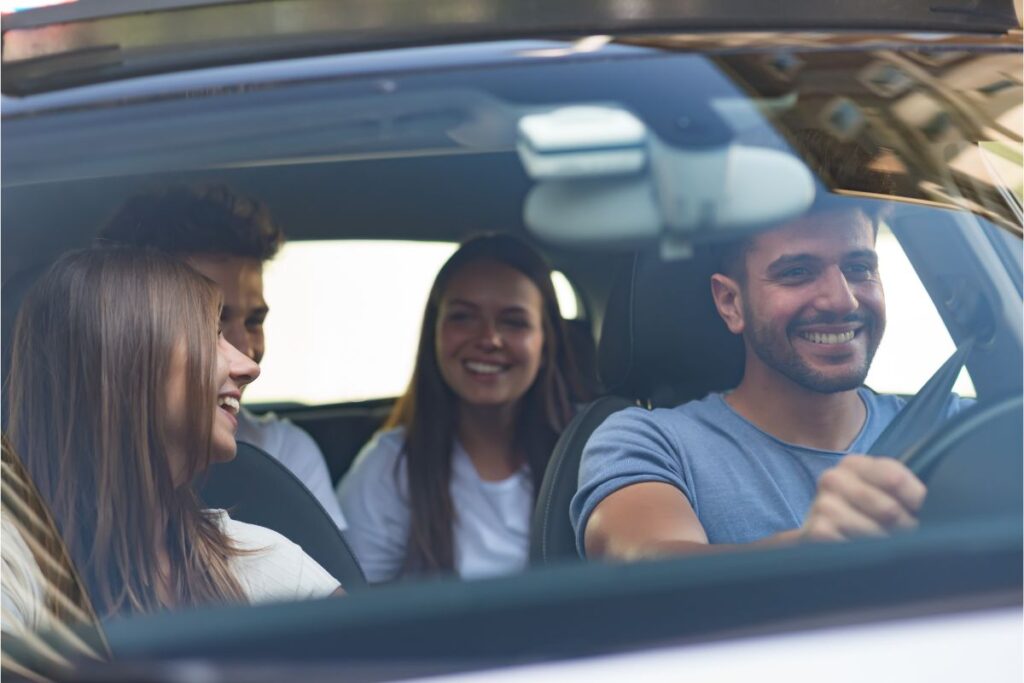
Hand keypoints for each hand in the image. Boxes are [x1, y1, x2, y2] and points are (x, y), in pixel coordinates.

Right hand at [800, 455, 926, 541]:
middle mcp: (833, 478)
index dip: (916, 501)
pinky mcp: (818, 531)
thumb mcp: (886, 493)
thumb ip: (907, 490)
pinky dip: (866, 555)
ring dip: (885, 545)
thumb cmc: (867, 514)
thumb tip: (932, 505)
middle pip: (889, 509)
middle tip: (900, 534)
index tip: (916, 511)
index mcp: (853, 464)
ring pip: (875, 531)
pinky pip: (856, 547)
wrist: (829, 536)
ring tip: (882, 545)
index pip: (895, 478)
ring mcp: (822, 505)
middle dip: (903, 528)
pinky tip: (863, 552)